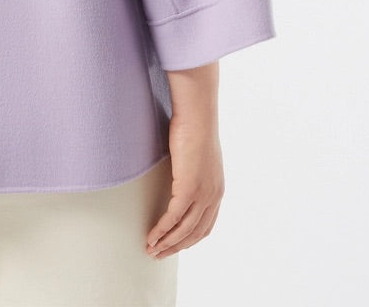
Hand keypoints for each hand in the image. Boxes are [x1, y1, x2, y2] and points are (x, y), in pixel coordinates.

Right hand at [145, 113, 224, 259]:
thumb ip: (191, 169)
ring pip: (184, 230)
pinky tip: (152, 237)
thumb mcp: (196, 155)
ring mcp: (203, 194)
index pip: (205, 225)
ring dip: (167, 243)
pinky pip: (174, 218)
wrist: (197, 115)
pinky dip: (162, 230)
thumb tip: (177, 170)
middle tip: (159, 254)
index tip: (173, 244)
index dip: (188, 239)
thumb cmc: (193, 127)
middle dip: (175, 246)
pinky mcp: (189, 189)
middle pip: (195, 233)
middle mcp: (213, 196)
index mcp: (217, 190)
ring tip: (151, 250)